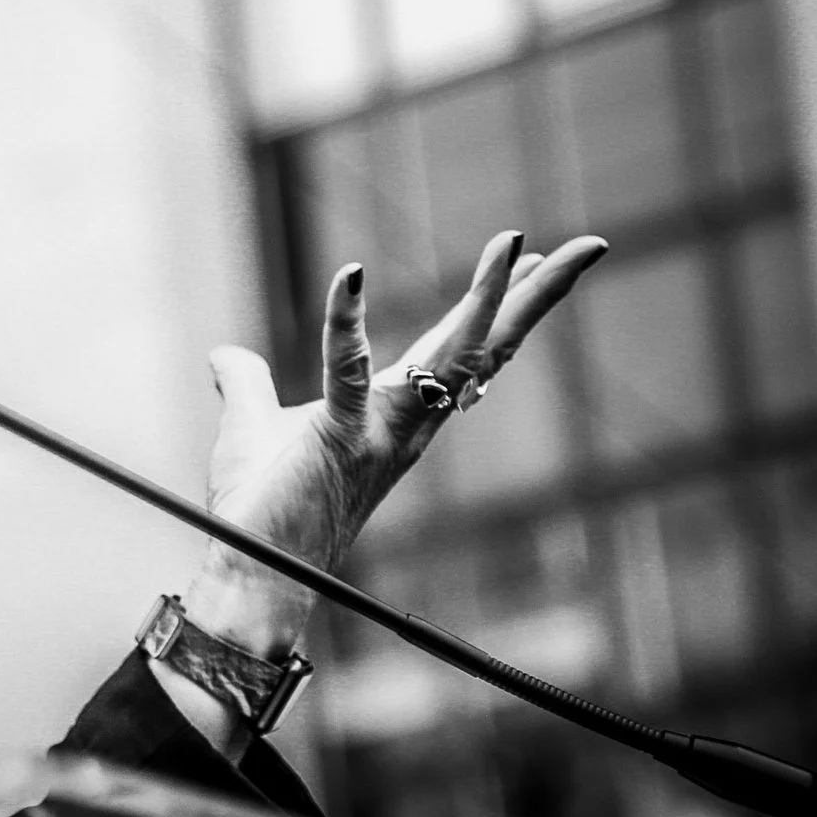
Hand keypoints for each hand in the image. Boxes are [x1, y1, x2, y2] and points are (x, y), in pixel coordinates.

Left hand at [187, 231, 610, 656]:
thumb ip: (246, 385)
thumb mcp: (252, 429)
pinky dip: (345, 322)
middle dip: (536, 294)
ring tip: (513, 241)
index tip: (538, 256)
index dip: (500, 302)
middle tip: (591, 244)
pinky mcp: (337, 441)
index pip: (464, 348)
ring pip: (451, 358)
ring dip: (483, 298)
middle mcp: (407, 423)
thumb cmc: (260, 510)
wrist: (249, 575)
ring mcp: (380, 433)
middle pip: (485, 347)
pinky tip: (350, 274)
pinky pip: (346, 373)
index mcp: (397, 413)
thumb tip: (225, 355)